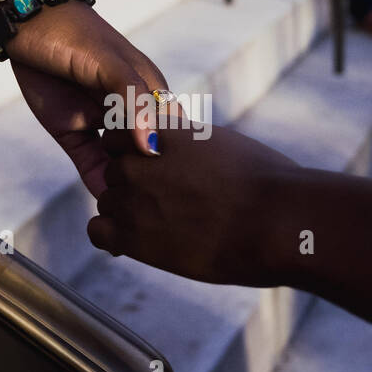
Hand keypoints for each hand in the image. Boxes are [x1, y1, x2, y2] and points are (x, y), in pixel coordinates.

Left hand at [5, 1, 172, 197]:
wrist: (28, 24)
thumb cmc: (77, 35)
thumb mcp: (110, 63)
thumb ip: (133, 99)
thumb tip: (150, 146)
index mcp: (149, 92)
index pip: (174, 131)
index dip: (179, 156)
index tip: (183, 185)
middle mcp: (129, 111)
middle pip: (146, 152)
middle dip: (152, 178)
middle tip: (156, 207)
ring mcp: (101, 123)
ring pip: (119, 162)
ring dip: (124, 185)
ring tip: (131, 214)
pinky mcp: (73, 132)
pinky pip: (90, 163)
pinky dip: (97, 182)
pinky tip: (104, 202)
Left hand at [88, 124, 300, 286]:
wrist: (274, 222)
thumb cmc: (264, 183)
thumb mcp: (223, 145)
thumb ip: (191, 145)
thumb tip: (188, 155)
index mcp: (160, 131)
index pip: (119, 133)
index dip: (134, 151)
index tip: (154, 166)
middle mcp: (136, 161)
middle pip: (114, 170)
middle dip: (134, 184)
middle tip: (168, 203)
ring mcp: (130, 198)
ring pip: (108, 201)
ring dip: (127, 212)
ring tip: (165, 226)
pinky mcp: (131, 237)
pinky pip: (98, 232)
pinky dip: (113, 236)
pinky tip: (140, 241)